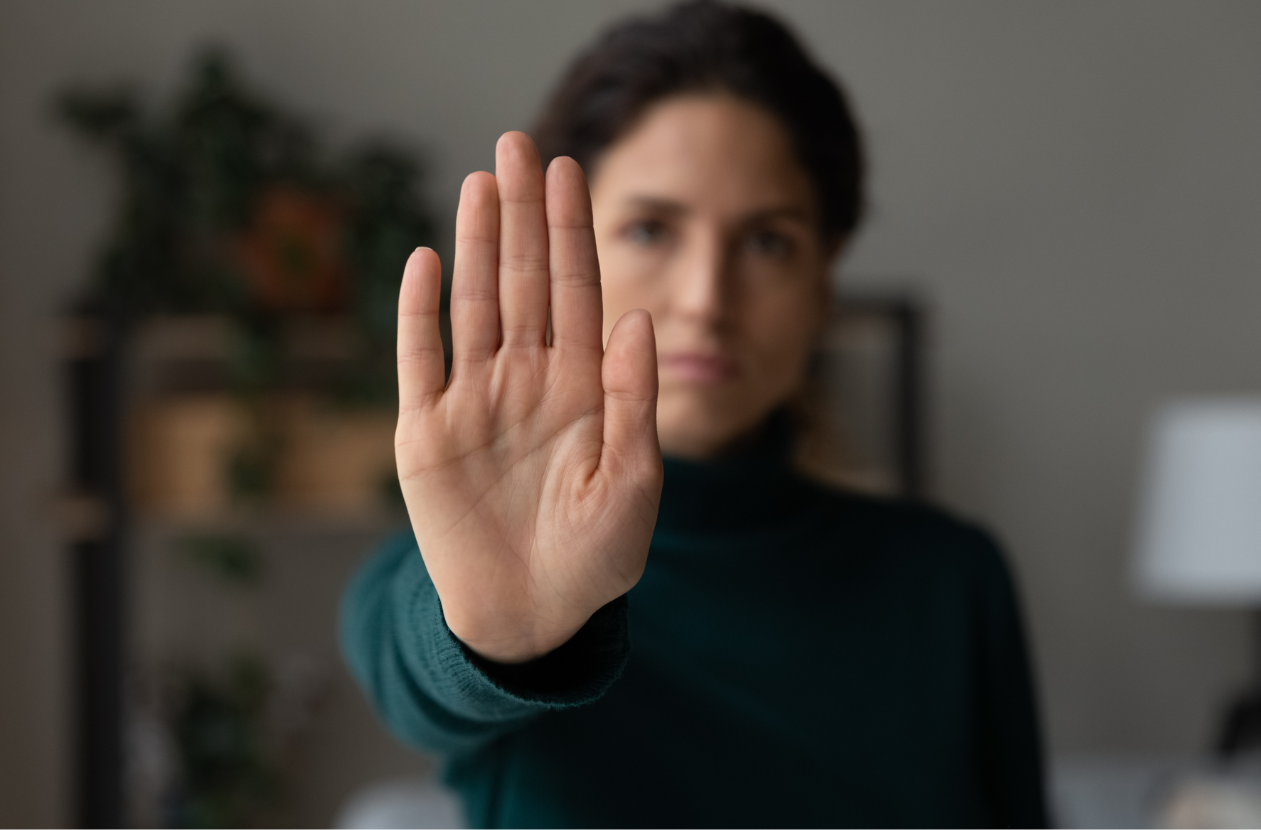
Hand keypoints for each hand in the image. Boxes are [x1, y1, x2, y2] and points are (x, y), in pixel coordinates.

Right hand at [394, 132, 662, 663]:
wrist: (532, 618)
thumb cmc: (595, 558)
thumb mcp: (635, 483)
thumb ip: (636, 401)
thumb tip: (641, 317)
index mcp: (582, 388)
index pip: (576, 292)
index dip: (571, 232)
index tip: (571, 169)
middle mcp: (527, 381)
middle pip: (522, 281)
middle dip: (522, 214)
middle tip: (519, 143)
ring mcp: (475, 403)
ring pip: (473, 305)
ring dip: (474, 244)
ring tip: (480, 183)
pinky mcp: (426, 436)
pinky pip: (419, 361)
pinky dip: (418, 313)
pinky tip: (424, 260)